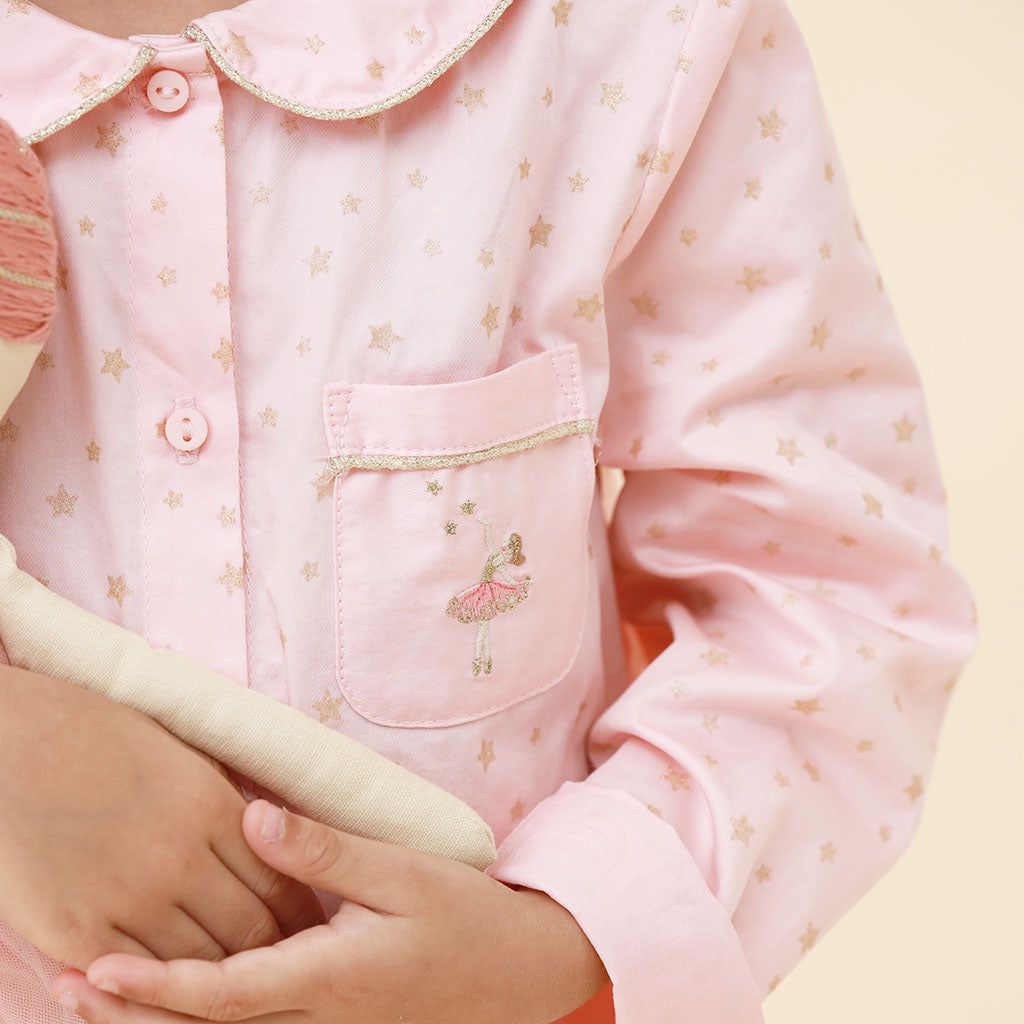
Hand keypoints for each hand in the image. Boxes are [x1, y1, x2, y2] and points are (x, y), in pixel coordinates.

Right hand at [0, 665, 326, 970]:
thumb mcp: (176, 750)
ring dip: (222, 979)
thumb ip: (221, 797)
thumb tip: (264, 828)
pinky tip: (166, 987)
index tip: (311, 924)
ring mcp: (128, 897)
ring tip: (236, 984)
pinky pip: (137, 977)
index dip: (301, 911)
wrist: (7, 737)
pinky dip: (157, 988)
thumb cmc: (90, 728)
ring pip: (201, 965)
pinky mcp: (76, 929)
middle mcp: (180, 857)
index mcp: (211, 806)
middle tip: (286, 966)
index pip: (280, 880)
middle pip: (250, 931)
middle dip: (274, 953)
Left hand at [53, 799, 610, 1023]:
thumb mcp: (402, 874)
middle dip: (136, 1014)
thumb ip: (325, 852)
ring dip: (165, 1017)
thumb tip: (252, 819)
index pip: (225, 993)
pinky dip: (210, 1014)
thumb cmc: (463, 918)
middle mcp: (318, 1020)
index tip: (94, 970)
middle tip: (68, 990)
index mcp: (330, 982)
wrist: (516, 973)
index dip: (155, 986)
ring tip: (102, 995)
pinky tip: (184, 992)